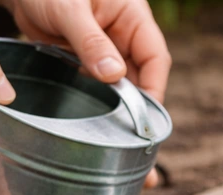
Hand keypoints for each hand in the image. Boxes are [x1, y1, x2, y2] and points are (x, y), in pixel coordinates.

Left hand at [0, 0, 171, 187]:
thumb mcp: (68, 8)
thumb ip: (90, 41)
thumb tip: (115, 76)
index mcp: (133, 17)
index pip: (155, 59)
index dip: (154, 90)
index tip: (145, 120)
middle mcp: (125, 36)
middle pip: (142, 81)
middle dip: (139, 114)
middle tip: (137, 152)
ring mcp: (107, 52)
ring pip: (121, 90)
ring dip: (119, 116)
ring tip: (120, 152)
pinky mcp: (87, 63)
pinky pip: (99, 90)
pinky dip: (100, 110)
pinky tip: (97, 134)